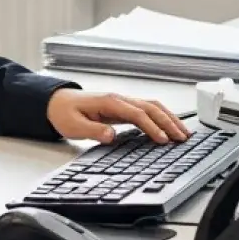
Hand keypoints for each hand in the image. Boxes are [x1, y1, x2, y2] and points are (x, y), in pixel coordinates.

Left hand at [46, 89, 189, 144]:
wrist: (55, 103)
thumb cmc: (64, 113)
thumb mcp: (74, 125)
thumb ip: (93, 130)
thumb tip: (111, 135)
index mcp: (109, 102)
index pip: (138, 114)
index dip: (152, 127)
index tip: (163, 140)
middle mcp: (119, 99)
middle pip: (151, 108)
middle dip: (169, 122)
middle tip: (182, 138)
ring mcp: (122, 103)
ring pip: (152, 107)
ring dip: (169, 118)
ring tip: (183, 133)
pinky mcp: (123, 108)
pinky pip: (147, 111)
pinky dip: (162, 118)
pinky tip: (169, 128)